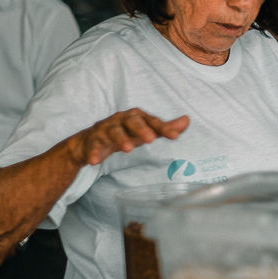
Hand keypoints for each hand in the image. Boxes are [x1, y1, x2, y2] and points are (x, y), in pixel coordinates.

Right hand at [70, 109, 189, 165]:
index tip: (175, 136)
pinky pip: (93, 145)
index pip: (152, 121)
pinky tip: (94, 161)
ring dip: (120, 139)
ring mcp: (106, 129)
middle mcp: (121, 119)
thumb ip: (164, 127)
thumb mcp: (144, 131)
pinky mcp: (92, 140)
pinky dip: (94, 153)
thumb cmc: (124, 133)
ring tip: (128, 149)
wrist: (90, 141)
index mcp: (136, 117)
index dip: (163, 128)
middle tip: (150, 139)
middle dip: (141, 129)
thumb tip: (187, 120)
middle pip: (132, 121)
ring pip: (113, 132)